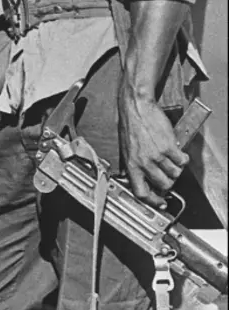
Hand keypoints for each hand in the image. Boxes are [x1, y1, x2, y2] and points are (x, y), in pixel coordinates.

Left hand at [118, 82, 188, 208]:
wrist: (137, 107)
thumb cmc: (130, 125)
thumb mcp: (127, 148)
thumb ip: (135, 164)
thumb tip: (144, 179)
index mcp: (131, 164)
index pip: (141, 192)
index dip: (152, 201)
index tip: (160, 202)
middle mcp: (144, 162)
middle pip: (163, 184)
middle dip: (169, 182)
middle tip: (169, 174)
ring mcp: (157, 155)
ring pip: (175, 173)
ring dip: (176, 168)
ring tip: (172, 160)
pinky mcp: (169, 146)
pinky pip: (182, 161)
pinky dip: (183, 158)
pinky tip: (178, 152)